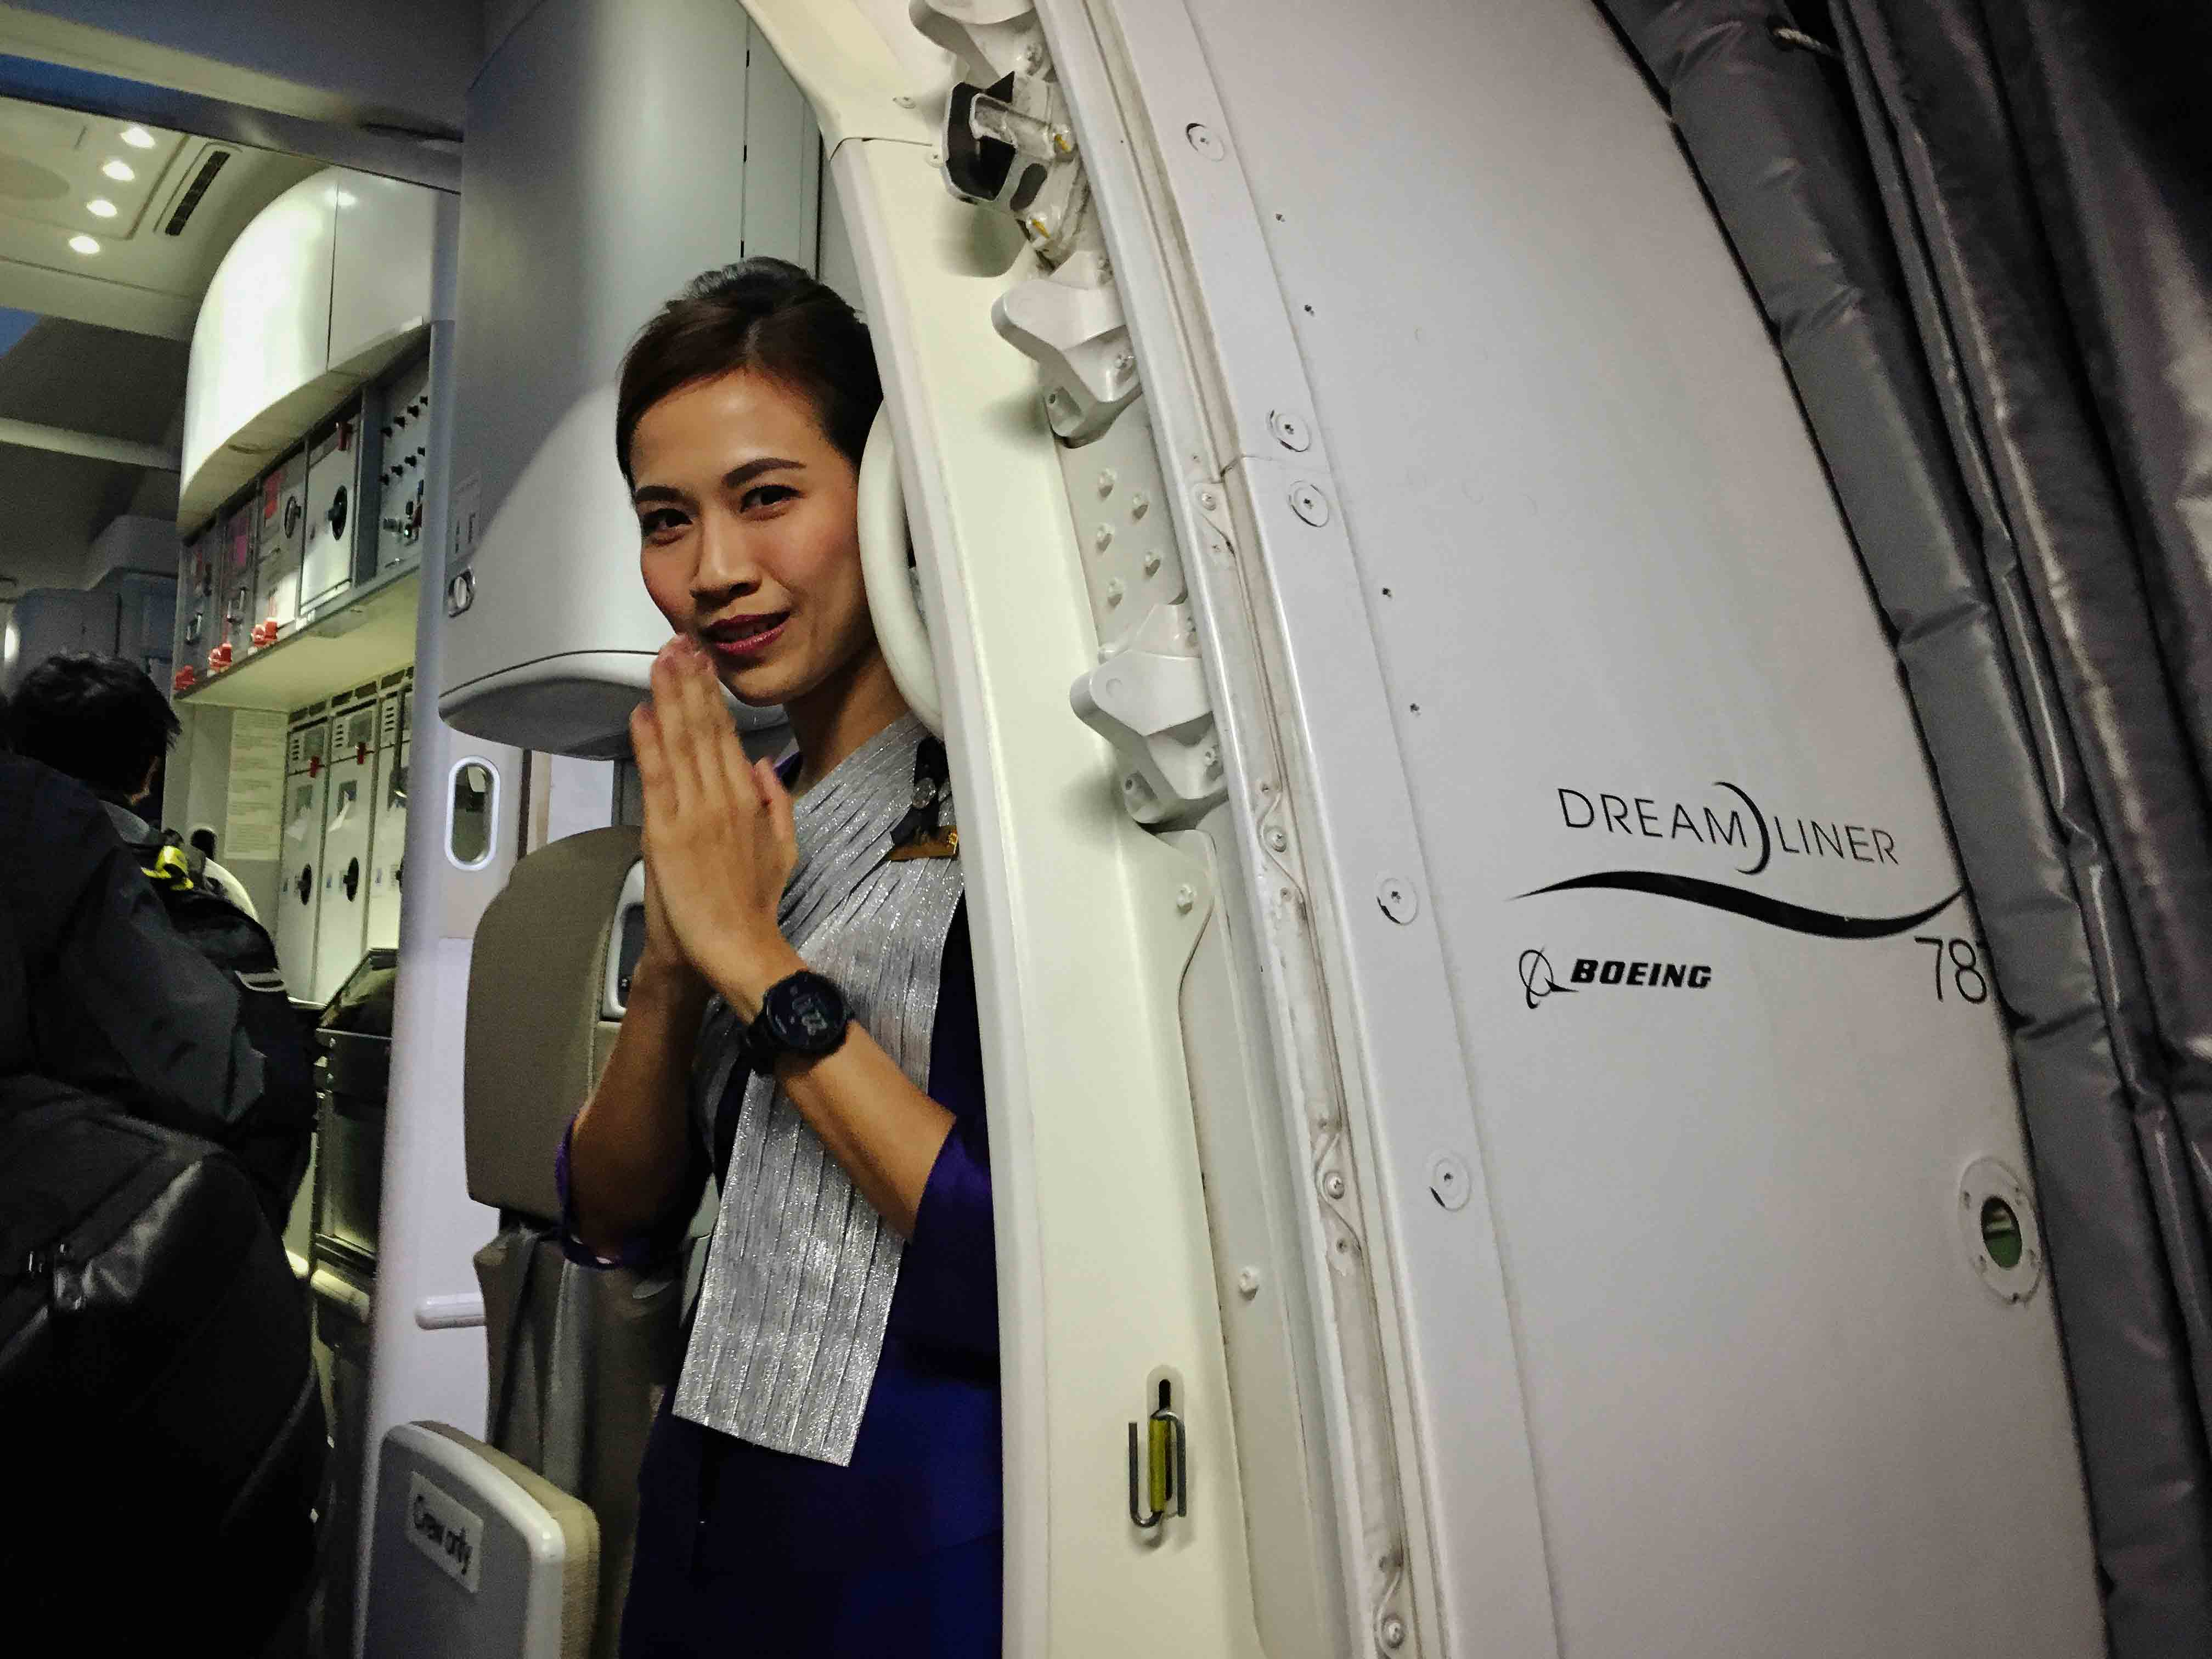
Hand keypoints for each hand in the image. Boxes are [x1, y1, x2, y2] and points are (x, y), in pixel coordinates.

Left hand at [629, 637, 803, 1013]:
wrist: (736, 947)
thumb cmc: (755, 905)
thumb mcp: (783, 849)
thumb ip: (774, 802)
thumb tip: (761, 764)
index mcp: (747, 800)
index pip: (726, 736)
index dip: (711, 696)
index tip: (702, 664)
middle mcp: (722, 798)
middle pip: (703, 729)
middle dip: (688, 683)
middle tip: (678, 643)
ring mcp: (693, 812)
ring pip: (680, 743)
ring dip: (667, 698)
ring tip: (659, 662)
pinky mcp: (666, 832)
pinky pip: (657, 776)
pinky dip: (648, 742)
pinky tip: (641, 712)